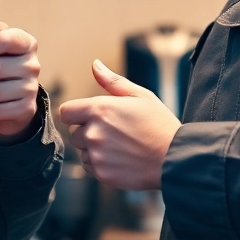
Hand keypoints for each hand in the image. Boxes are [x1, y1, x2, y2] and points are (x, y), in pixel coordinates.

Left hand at [58, 60, 180, 190]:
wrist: (175, 158)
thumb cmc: (159, 124)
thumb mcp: (140, 95)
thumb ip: (112, 82)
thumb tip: (95, 65)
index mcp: (99, 109)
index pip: (65, 112)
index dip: (76, 114)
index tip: (89, 116)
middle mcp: (93, 133)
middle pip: (74, 133)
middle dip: (88, 132)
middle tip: (114, 132)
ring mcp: (97, 155)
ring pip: (82, 151)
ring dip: (94, 149)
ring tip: (120, 147)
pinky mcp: (102, 174)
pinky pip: (90, 167)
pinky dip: (100, 164)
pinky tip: (120, 159)